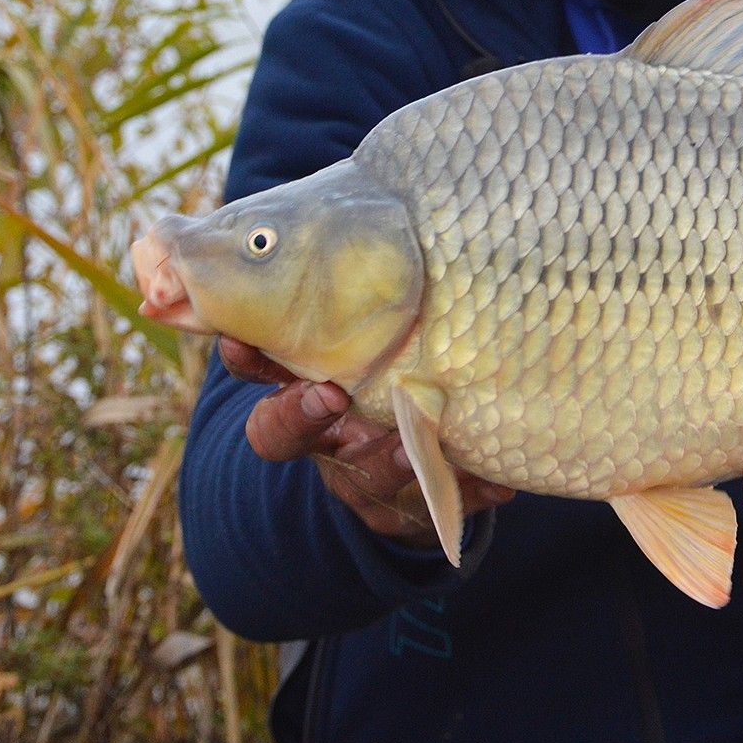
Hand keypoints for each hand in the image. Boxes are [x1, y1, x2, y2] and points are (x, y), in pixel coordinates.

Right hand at [219, 337, 513, 548]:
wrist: (411, 474)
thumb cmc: (387, 383)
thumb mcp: (364, 352)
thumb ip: (354, 310)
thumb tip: (365, 229)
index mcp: (305, 400)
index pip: (259, 379)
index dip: (249, 365)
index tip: (245, 341)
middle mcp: (325, 443)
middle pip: (285, 437)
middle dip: (302, 415)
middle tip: (330, 393)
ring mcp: (362, 482)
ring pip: (365, 478)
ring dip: (388, 461)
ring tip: (413, 448)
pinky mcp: (408, 513)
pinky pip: (436, 507)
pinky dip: (469, 491)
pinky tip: (498, 482)